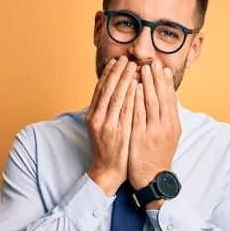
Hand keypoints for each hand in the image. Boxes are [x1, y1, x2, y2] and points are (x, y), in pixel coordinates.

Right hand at [85, 56, 137, 195]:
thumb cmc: (108, 149)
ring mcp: (106, 126)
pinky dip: (130, 96)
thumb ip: (105, 112)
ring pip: (115, 97)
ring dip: (125, 80)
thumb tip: (112, 93)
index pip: (100, 89)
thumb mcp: (102, 128)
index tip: (116, 61)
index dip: (108, 74)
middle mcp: (97, 119)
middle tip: (126, 59)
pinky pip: (125, 110)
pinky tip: (137, 85)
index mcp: (92, 116)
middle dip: (117, 73)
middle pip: (107, 89)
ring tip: (134, 67)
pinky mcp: (117, 133)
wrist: (107, 171)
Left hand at [128, 61, 180, 202]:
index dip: (166, 82)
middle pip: (162, 97)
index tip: (162, 67)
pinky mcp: (141, 138)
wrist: (152, 179)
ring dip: (146, 84)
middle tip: (153, 62)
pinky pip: (138, 114)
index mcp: (173, 125)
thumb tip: (167, 99)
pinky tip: (133, 88)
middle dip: (156, 78)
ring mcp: (154, 132)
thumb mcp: (168, 136)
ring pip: (151, 103)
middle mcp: (166, 127)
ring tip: (142, 69)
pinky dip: (136, 99)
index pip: (171, 98)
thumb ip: (167, 118)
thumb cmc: (157, 157)